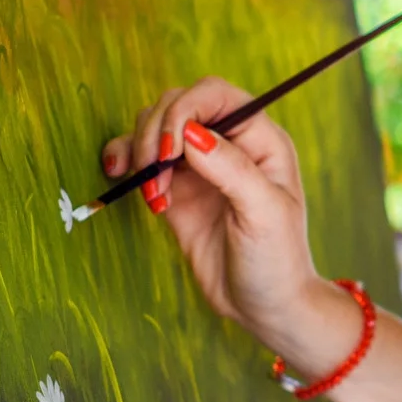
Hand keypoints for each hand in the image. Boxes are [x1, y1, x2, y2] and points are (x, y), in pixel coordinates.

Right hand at [102, 77, 348, 363]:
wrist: (264, 306)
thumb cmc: (277, 260)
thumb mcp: (264, 214)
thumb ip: (230, 170)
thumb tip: (191, 133)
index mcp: (261, 140)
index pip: (214, 95)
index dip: (184, 110)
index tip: (169, 152)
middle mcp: (229, 144)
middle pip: (177, 105)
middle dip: (156, 133)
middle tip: (153, 176)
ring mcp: (199, 166)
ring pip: (155, 128)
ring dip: (140, 149)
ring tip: (150, 192)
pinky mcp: (175, 190)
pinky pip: (142, 159)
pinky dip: (126, 162)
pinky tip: (123, 180)